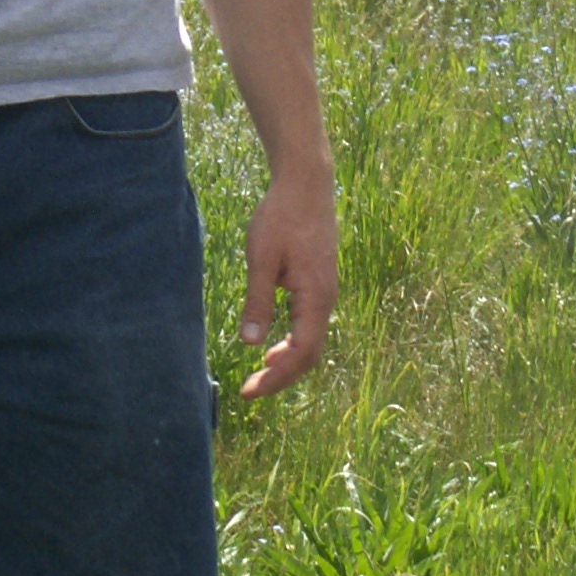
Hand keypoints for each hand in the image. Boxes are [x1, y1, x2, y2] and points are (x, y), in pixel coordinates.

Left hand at [235, 171, 336, 399]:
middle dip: (281, 377)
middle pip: (310, 355)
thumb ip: (258, 302)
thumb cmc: (281, 217)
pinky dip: (293, 344)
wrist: (306, 185)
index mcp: (315, 297)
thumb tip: (251, 344)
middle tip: (250, 390)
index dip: (276, 378)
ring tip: (260, 374)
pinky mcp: (321, 284)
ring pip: (312, 342)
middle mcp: (327, 300)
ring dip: (288, 363)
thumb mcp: (261, 259)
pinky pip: (311, 326)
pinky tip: (273, 346)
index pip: (300, 353)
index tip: (248, 390)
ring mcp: (327, 293)